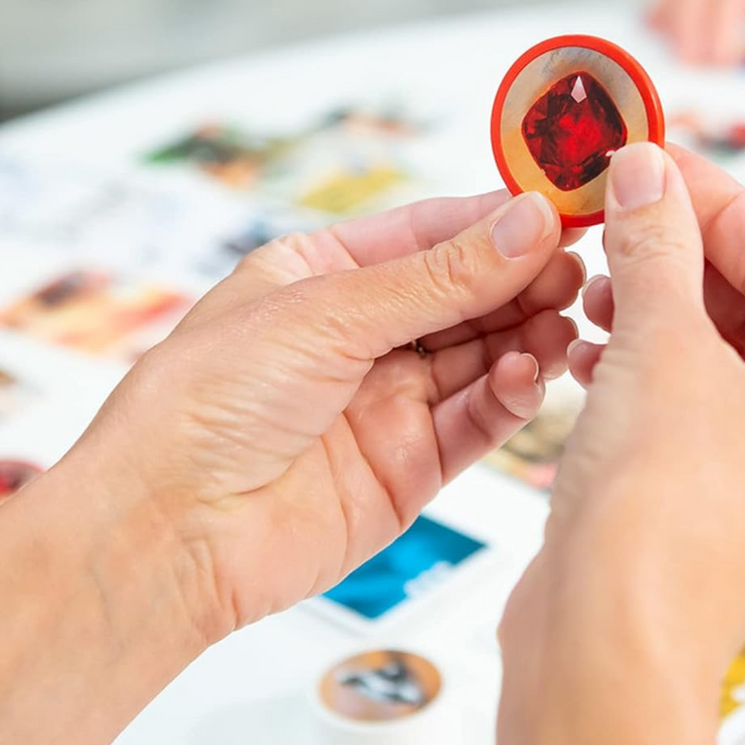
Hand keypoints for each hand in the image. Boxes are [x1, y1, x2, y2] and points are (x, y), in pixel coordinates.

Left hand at [57, 190, 582, 645]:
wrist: (168, 532)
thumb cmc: (206, 403)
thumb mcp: (328, 312)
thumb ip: (440, 276)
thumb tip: (528, 223)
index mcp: (324, 275)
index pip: (430, 234)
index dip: (496, 222)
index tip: (559, 212)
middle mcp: (361, 335)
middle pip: (466, 294)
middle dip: (522, 279)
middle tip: (576, 270)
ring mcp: (389, 401)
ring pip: (483, 355)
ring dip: (526, 335)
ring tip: (564, 320)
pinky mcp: (411, 465)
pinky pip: (477, 420)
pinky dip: (509, 397)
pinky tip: (525, 375)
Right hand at [505, 144, 744, 673]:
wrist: (610, 648)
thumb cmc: (658, 501)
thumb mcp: (658, 345)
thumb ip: (656, 247)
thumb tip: (646, 169)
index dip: (711, 198)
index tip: (649, 158)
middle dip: (675, 255)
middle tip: (611, 214)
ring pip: (715, 354)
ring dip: (651, 310)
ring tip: (591, 287)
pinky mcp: (717, 500)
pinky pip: (688, 405)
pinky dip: (640, 368)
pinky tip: (583, 351)